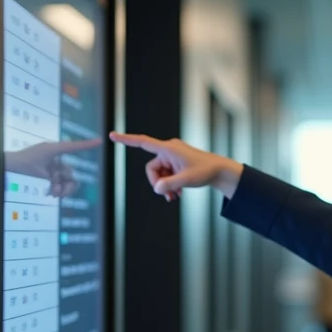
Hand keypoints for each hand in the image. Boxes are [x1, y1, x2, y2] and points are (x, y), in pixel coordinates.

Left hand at [4, 138, 101, 197]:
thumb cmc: (22, 163)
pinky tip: (51, 193)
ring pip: (67, 180)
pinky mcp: (49, 174)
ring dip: (62, 188)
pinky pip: (60, 183)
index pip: (73, 146)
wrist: (8, 167)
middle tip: (58, 193)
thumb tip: (68, 181)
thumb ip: (55, 175)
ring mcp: (53, 166)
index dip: (87, 144)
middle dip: (66, 184)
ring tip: (53, 193)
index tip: (100, 141)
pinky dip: (58, 189)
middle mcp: (55, 158)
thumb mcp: (39, 170)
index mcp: (54, 150)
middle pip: (70, 172)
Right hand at [109, 132, 241, 201]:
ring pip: (159, 174)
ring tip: (176, 197)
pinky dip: (170, 184)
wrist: (219, 171)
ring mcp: (172, 156)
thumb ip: (169, 185)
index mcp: (168, 149)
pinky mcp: (176, 162)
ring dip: (165, 186)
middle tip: (169, 196)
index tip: (112, 135)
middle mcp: (168, 150)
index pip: (143, 142)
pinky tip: (178, 193)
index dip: (126, 140)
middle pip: (151, 168)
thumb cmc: (205, 171)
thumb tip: (157, 189)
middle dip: (158, 183)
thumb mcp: (186, 180)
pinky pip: (166, 174)